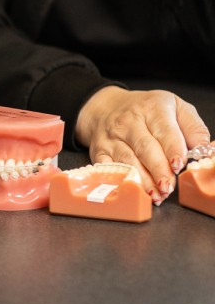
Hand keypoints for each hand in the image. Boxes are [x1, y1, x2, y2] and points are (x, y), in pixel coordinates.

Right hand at [74, 86, 210, 203]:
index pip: (165, 131)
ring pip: (128, 161)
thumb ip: (193, 128)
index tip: (179, 165)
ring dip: (143, 181)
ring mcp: (112, 137)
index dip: (172, 149)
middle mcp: (130, 121)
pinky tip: (132, 191)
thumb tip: (205, 151)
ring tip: (156, 196)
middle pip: (145, 148)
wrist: (107, 108)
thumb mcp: (174, 108)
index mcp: (153, 108)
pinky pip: (108, 169)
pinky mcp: (99, 151)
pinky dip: (120, 182)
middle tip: (168, 187)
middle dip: (158, 170)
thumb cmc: (146, 111)